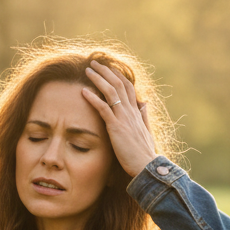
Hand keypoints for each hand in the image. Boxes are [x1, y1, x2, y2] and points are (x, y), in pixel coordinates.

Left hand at [82, 60, 159, 177]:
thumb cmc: (144, 153)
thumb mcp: (146, 131)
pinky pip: (103, 108)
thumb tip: (145, 102)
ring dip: (98, 79)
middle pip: (119, 84)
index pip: (128, 87)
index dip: (118, 76)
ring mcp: (124, 118)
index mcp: (137, 112)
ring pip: (111, 92)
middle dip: (106, 71)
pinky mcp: (116, 127)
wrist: (146, 167)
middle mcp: (131, 111)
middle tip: (94, 62)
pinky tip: (83, 91)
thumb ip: (144, 116)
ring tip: (87, 70)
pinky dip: (93, 98)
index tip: (108, 68)